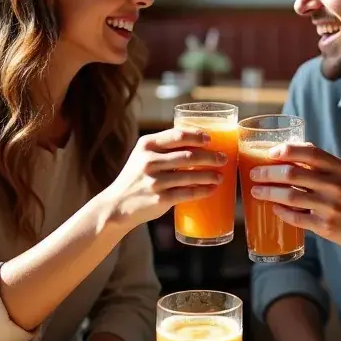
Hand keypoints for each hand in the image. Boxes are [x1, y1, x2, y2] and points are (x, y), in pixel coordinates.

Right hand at [102, 127, 224, 227]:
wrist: (116, 205)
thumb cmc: (135, 178)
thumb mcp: (142, 156)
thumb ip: (163, 148)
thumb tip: (195, 142)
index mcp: (146, 145)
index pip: (177, 135)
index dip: (197, 136)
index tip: (210, 138)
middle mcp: (149, 161)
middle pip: (189, 155)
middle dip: (211, 156)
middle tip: (223, 158)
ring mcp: (155, 181)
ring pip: (191, 175)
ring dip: (210, 175)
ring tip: (220, 176)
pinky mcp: (160, 199)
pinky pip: (188, 193)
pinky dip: (203, 190)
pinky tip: (212, 189)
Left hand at [248, 142, 340, 249]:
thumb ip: (321, 163)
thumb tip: (288, 151)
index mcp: (339, 168)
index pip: (308, 153)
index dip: (285, 150)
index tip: (270, 152)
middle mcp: (334, 185)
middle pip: (292, 174)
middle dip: (268, 173)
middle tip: (254, 173)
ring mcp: (329, 207)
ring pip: (290, 197)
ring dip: (268, 192)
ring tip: (256, 191)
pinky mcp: (325, 227)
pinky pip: (296, 218)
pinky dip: (281, 212)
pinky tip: (273, 208)